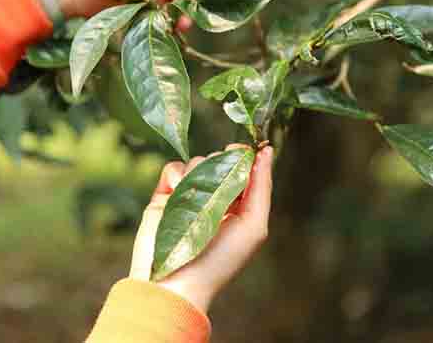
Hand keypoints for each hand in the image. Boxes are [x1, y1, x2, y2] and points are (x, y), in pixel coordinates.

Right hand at [129, 144, 273, 313]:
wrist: (176, 281)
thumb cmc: (220, 260)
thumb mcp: (254, 226)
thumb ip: (262, 187)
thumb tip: (266, 151)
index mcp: (240, 205)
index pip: (244, 169)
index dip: (243, 157)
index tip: (239, 153)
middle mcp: (215, 198)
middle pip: (219, 160)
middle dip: (219, 165)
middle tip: (217, 186)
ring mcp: (190, 195)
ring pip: (197, 161)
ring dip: (197, 173)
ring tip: (195, 199)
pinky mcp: (166, 194)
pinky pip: (173, 168)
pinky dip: (176, 174)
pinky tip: (176, 191)